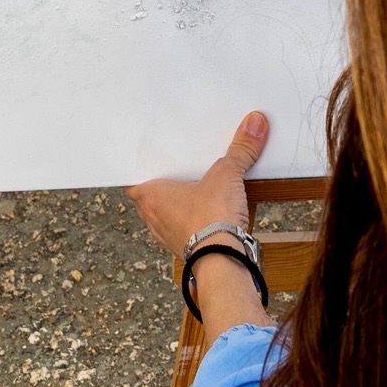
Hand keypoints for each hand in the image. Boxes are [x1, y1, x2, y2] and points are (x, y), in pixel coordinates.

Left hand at [129, 112, 271, 341]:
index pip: (131, 179)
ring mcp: (168, 236)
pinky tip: (208, 212)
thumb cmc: (211, 220)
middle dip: (162, 183)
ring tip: (193, 188)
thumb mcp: (227, 175)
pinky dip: (192, 220)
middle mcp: (153, 218)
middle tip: (175, 166)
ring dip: (177, 204)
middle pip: (149, 196)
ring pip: (165, 215)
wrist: (223, 262)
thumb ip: (240, 150)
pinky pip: (184, 230)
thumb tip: (255, 123)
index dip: (137, 167)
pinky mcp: (187, 248)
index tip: (144, 157)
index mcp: (150, 196)